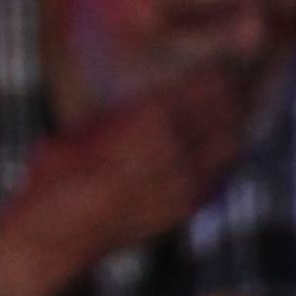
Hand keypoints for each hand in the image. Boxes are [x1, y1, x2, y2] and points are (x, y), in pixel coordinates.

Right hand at [0, 66, 260, 295]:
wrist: (58, 233)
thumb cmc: (58, 174)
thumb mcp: (87, 125)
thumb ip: (125, 113)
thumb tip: (142, 102)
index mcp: (150, 117)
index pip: (205, 86)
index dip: (218, 73)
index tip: (222, 62)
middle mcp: (176, 147)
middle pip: (226, 113)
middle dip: (234, 97)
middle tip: (237, 84)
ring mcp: (186, 181)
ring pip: (231, 145)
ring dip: (235, 127)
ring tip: (234, 115)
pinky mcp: (187, 208)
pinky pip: (221, 177)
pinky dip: (226, 161)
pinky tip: (224, 153)